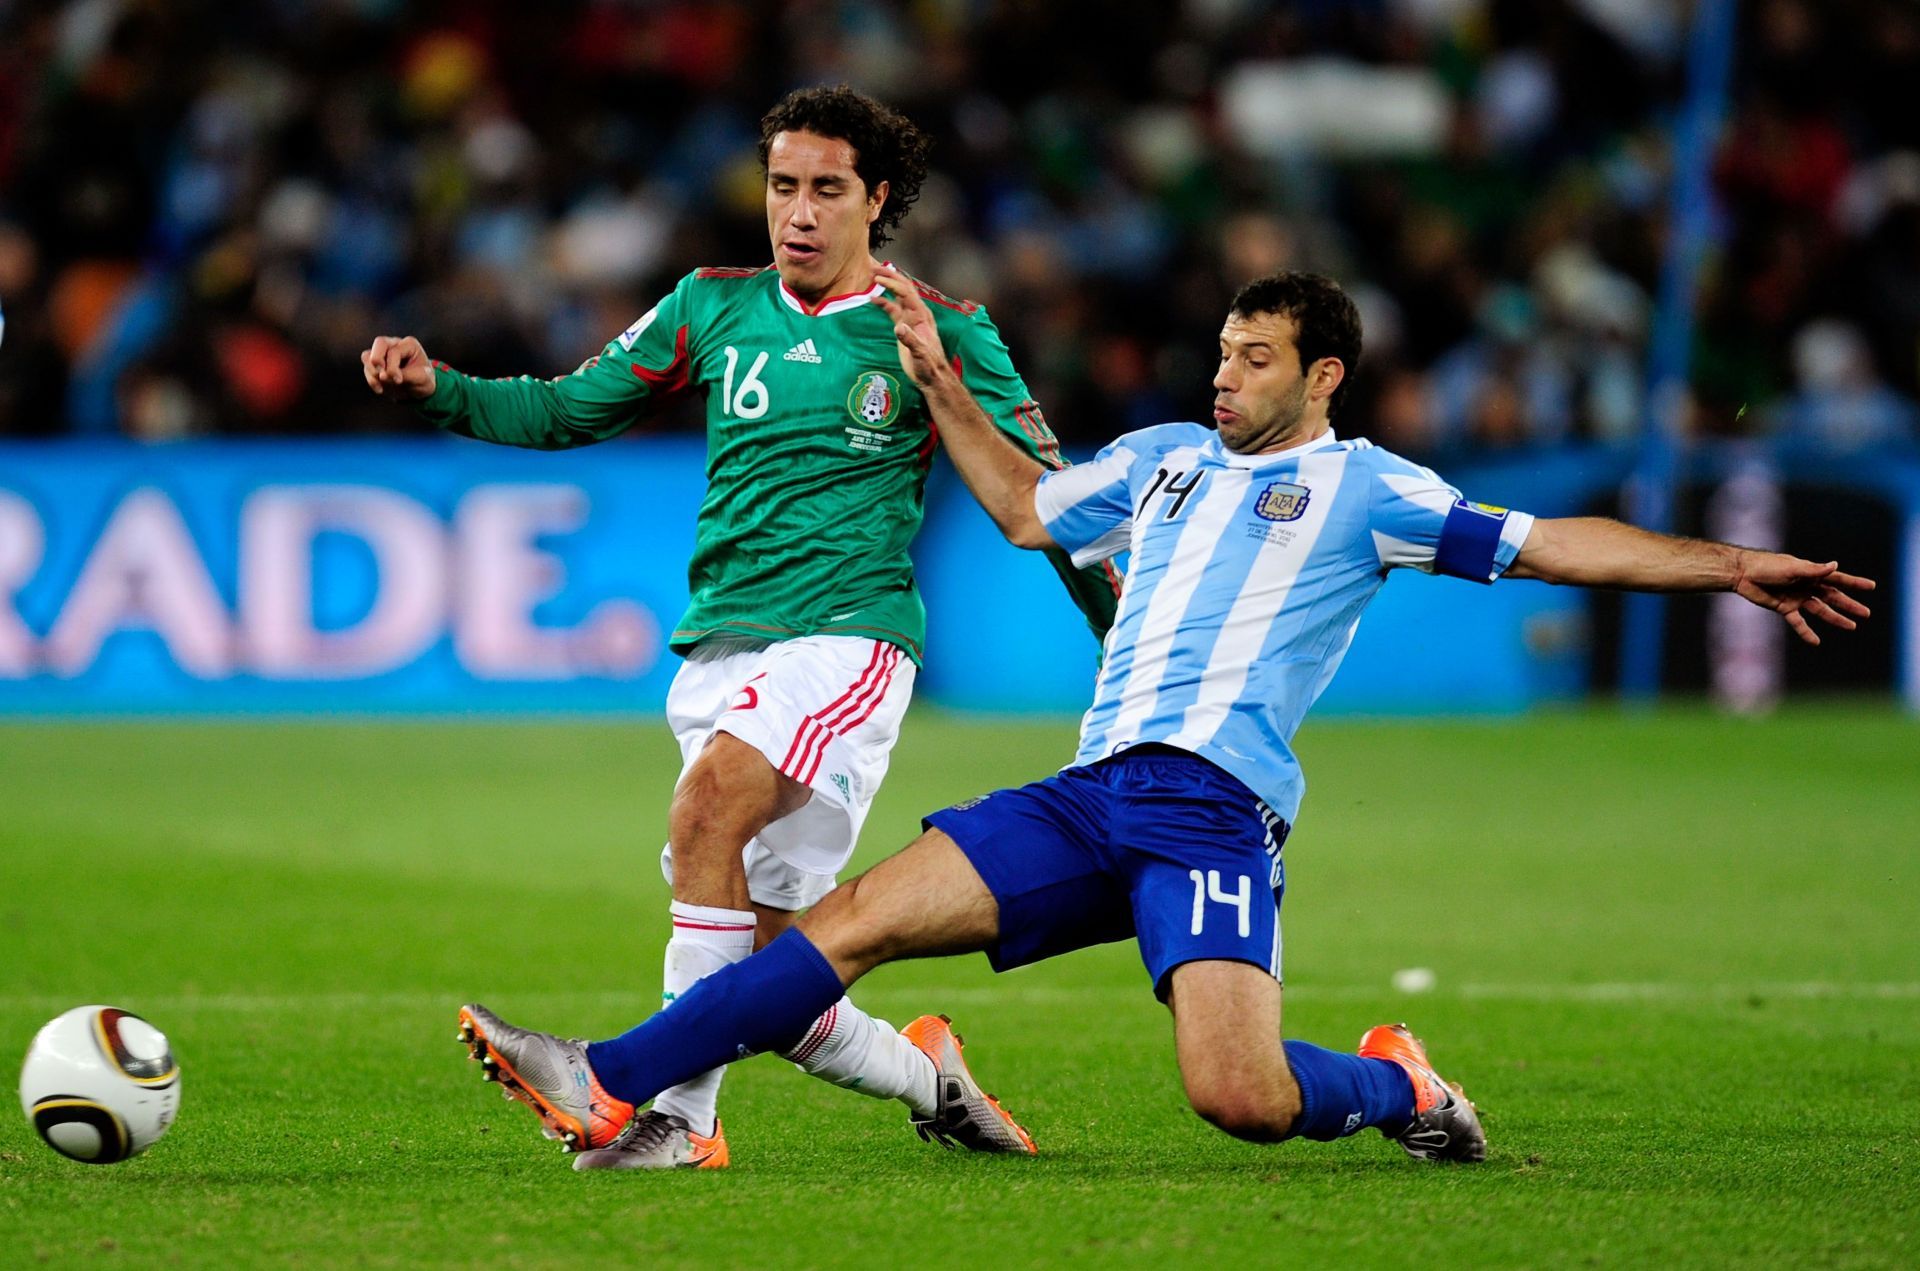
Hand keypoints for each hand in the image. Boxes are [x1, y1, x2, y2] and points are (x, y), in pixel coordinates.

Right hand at [359, 335, 436, 399]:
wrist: (419, 388)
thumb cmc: (423, 380)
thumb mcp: (422, 378)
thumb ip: (405, 375)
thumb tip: (382, 376)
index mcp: (409, 344)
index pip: (394, 352)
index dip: (393, 367)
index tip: (399, 381)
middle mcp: (395, 344)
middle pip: (379, 343)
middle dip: (377, 359)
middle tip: (382, 376)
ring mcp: (383, 353)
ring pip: (367, 356)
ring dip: (372, 371)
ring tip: (382, 384)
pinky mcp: (375, 364)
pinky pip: (366, 369)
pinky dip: (371, 380)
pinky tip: (381, 390)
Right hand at [873, 264, 951, 390]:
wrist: (932, 375)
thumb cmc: (928, 366)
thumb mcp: (920, 355)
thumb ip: (910, 341)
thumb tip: (898, 327)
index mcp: (921, 316)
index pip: (906, 293)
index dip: (892, 283)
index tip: (877, 278)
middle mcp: (917, 313)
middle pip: (903, 288)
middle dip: (890, 276)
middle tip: (873, 267)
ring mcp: (911, 318)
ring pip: (899, 295)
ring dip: (887, 284)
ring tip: (872, 276)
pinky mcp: (905, 326)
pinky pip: (894, 308)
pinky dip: (884, 302)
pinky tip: (872, 299)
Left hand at [1731, 551, 1875, 644]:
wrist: (1743, 574)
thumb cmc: (1767, 566)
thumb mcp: (1792, 568)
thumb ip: (1813, 570)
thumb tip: (1835, 565)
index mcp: (1811, 573)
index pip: (1837, 579)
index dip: (1854, 583)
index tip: (1871, 586)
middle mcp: (1807, 586)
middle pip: (1833, 597)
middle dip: (1849, 605)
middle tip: (1866, 613)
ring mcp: (1796, 598)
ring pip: (1820, 610)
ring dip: (1835, 618)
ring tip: (1852, 626)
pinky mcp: (1784, 608)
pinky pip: (1798, 622)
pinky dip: (1806, 632)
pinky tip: (1816, 642)